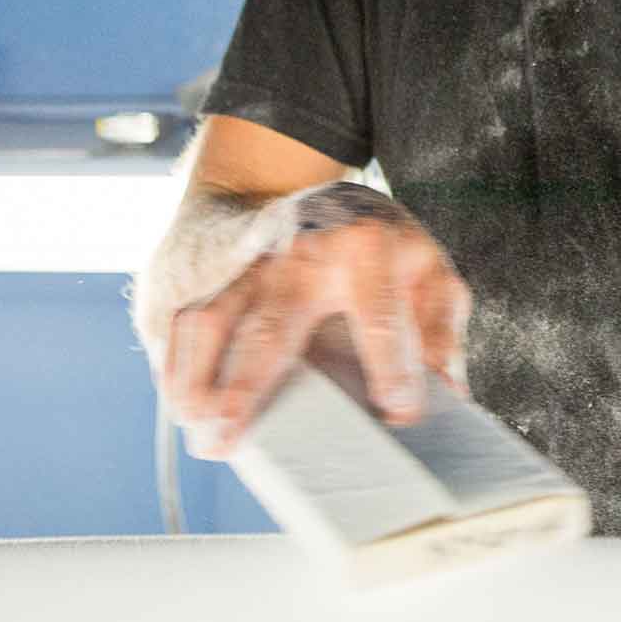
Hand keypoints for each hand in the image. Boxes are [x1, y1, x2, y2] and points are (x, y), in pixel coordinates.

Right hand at [161, 183, 471, 457]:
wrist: (294, 186)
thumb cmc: (368, 248)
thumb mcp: (422, 270)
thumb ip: (438, 328)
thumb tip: (447, 393)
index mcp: (365, 245)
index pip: (379, 313)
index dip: (391, 365)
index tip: (398, 414)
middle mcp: (297, 249)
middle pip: (271, 320)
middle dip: (249, 380)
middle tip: (230, 435)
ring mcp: (241, 257)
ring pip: (209, 318)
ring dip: (196, 377)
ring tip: (200, 432)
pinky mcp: (199, 266)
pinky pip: (175, 316)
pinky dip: (173, 363)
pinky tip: (182, 406)